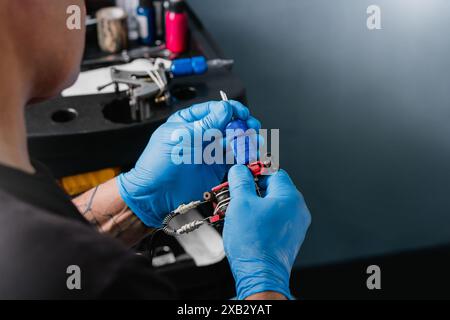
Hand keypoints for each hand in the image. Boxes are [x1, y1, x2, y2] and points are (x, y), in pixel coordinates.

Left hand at [117, 101, 260, 226]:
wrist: (156, 195)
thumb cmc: (158, 164)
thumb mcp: (183, 137)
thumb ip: (207, 123)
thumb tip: (226, 109)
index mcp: (190, 121)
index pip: (215, 110)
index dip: (231, 109)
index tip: (242, 112)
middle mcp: (202, 135)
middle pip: (229, 124)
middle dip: (242, 125)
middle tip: (251, 127)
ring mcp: (210, 151)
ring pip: (234, 141)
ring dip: (246, 140)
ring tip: (253, 143)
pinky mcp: (216, 168)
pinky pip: (234, 159)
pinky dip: (244, 156)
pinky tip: (248, 155)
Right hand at [223, 165, 310, 299]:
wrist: (260, 274)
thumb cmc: (253, 243)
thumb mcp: (240, 203)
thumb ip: (241, 181)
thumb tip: (240, 170)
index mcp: (290, 197)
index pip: (273, 172)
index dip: (255, 171)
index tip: (242, 175)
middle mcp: (297, 210)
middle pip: (273, 189)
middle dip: (252, 190)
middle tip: (235, 195)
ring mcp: (295, 225)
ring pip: (273, 205)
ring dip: (255, 205)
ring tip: (238, 211)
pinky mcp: (289, 238)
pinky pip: (275, 219)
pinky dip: (261, 218)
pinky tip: (246, 224)